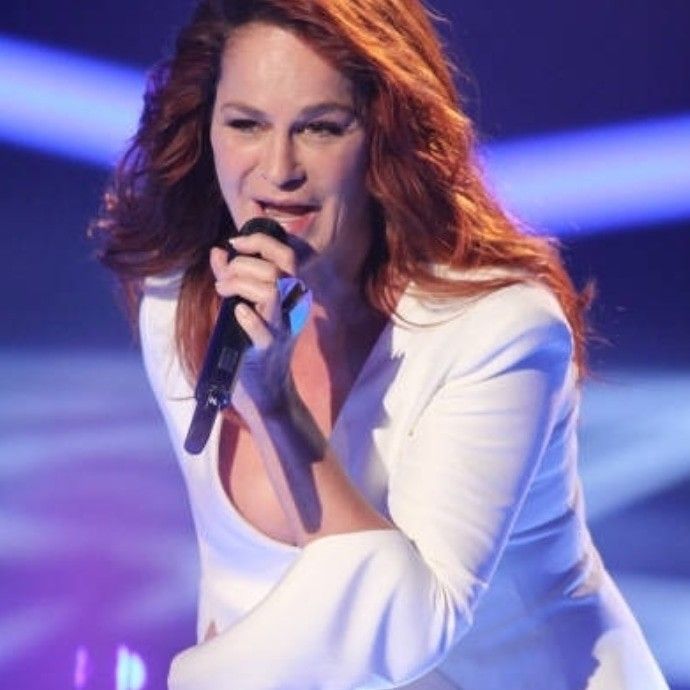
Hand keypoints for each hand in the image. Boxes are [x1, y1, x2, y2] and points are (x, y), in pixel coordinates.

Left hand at [209, 232, 303, 418]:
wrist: (268, 387)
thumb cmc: (254, 342)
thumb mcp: (245, 303)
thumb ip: (232, 277)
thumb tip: (218, 251)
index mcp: (292, 292)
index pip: (286, 254)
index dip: (260, 241)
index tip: (234, 243)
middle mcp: (293, 307)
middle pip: (276, 269)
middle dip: (241, 265)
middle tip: (223, 279)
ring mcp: (283, 327)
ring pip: (271, 290)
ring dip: (240, 284)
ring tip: (222, 291)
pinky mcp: (269, 349)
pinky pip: (262, 327)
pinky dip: (247, 316)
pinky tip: (237, 312)